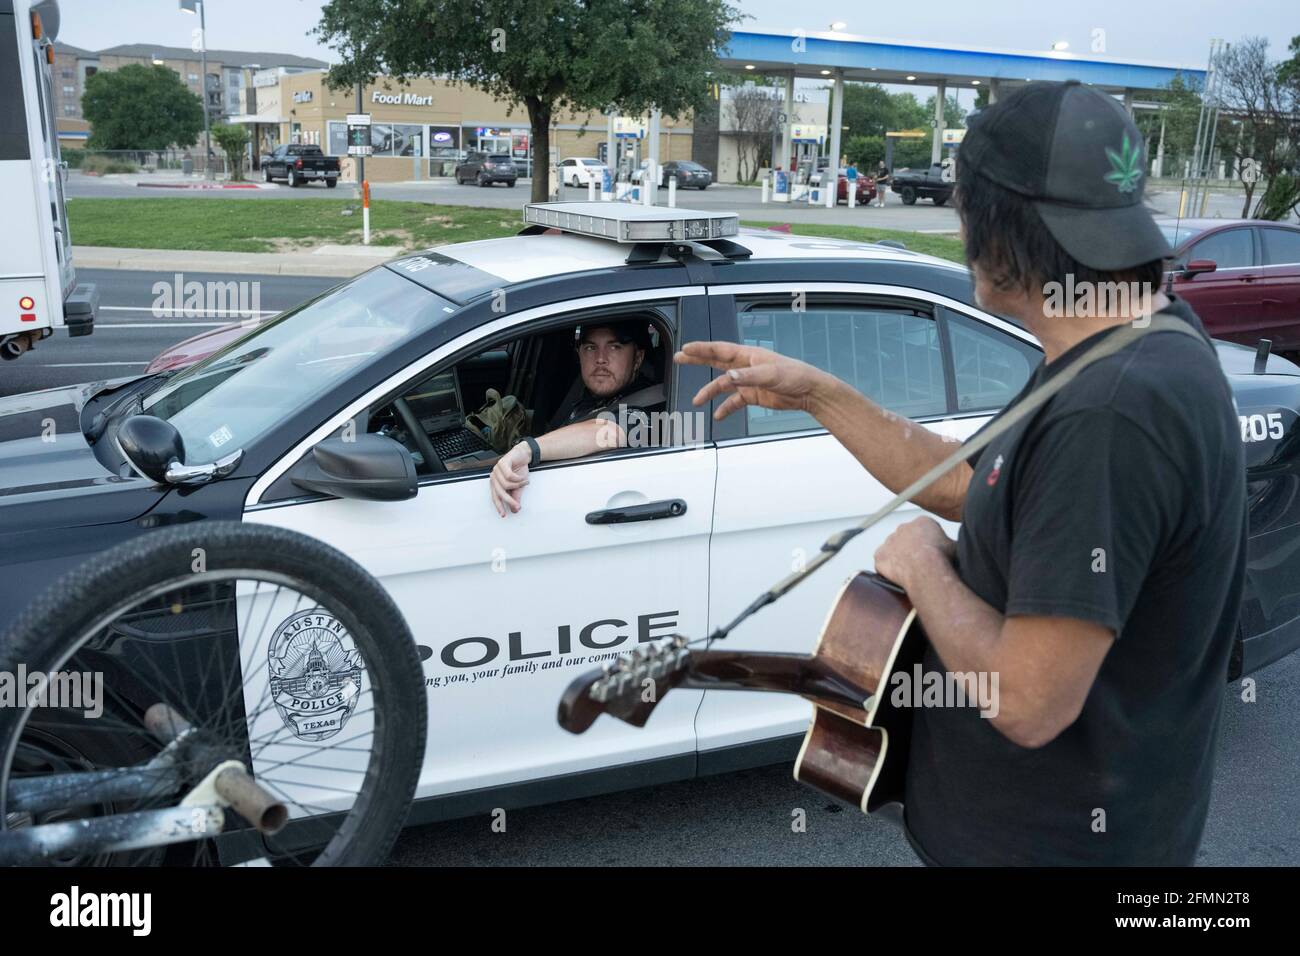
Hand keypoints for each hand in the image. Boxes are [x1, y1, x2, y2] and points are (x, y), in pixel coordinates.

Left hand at [490, 442, 530, 516]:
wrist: (523, 454)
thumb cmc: (519, 469)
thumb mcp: (519, 486)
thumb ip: (515, 496)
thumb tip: (515, 509)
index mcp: (496, 483)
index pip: (495, 497)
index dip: (499, 506)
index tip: (504, 514)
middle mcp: (494, 476)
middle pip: (500, 492)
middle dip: (509, 500)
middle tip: (517, 506)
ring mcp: (497, 469)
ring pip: (505, 484)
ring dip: (518, 485)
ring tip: (524, 483)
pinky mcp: (502, 463)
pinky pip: (509, 475)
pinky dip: (518, 478)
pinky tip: (522, 477)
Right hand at [674, 341, 831, 420]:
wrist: (809, 392)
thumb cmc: (794, 376)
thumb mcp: (771, 375)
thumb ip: (748, 376)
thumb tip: (728, 377)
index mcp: (748, 355)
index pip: (720, 350)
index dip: (702, 349)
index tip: (686, 348)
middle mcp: (745, 366)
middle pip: (716, 361)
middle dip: (697, 360)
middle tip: (680, 358)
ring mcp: (748, 381)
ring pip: (723, 385)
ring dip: (710, 392)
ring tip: (697, 400)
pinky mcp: (753, 395)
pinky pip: (735, 401)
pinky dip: (726, 408)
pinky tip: (719, 415)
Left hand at [873, 517, 956, 592]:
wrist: (926, 569)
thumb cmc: (941, 559)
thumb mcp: (955, 546)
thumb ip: (952, 543)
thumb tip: (962, 547)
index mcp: (922, 522)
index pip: (923, 530)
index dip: (927, 543)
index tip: (931, 554)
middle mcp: (903, 528)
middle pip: (906, 538)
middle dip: (911, 549)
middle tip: (918, 563)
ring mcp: (889, 541)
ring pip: (893, 549)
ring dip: (898, 558)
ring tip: (909, 572)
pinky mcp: (880, 555)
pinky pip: (881, 561)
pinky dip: (886, 569)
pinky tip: (896, 576)